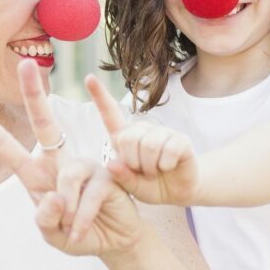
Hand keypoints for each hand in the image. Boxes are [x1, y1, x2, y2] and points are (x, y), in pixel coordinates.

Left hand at [0, 59, 143, 256]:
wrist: (113, 243)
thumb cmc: (77, 234)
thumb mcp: (52, 234)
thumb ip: (45, 220)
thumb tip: (53, 197)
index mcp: (36, 175)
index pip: (7, 148)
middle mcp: (59, 163)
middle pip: (44, 124)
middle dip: (34, 94)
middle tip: (26, 64)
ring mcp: (84, 165)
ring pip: (68, 175)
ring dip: (67, 209)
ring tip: (71, 230)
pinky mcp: (107, 175)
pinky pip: (89, 194)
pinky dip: (82, 219)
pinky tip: (81, 232)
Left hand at [85, 75, 199, 204]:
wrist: (177, 192)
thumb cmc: (150, 186)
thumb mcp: (130, 186)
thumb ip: (121, 177)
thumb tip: (112, 163)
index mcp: (125, 138)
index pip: (110, 114)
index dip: (99, 96)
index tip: (89, 78)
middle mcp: (142, 130)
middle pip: (128, 138)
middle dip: (133, 162)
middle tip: (142, 171)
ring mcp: (162, 132)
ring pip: (148, 144)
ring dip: (150, 166)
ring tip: (154, 171)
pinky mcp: (180, 139)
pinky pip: (168, 149)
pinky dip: (165, 164)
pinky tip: (168, 167)